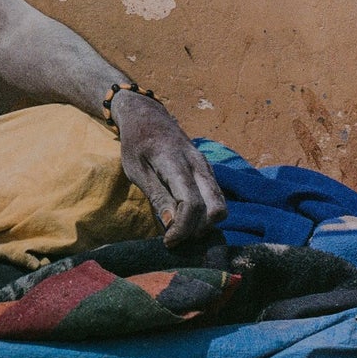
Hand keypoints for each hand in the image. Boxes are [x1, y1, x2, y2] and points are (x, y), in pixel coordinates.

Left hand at [113, 91, 226, 246]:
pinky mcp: (208, 171)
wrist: (147, 115)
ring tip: (180, 229)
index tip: (168, 242)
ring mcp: (207, 167)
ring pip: (220, 205)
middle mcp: (199, 165)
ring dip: (204, 224)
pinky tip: (186, 218)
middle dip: (199, 230)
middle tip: (176, 238)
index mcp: (176, 163)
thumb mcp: (135, 170)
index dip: (183, 229)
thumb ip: (156, 196)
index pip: (192, 203)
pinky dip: (206, 214)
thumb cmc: (136, 143)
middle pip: (217, 208)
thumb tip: (172, 225)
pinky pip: (216, 197)